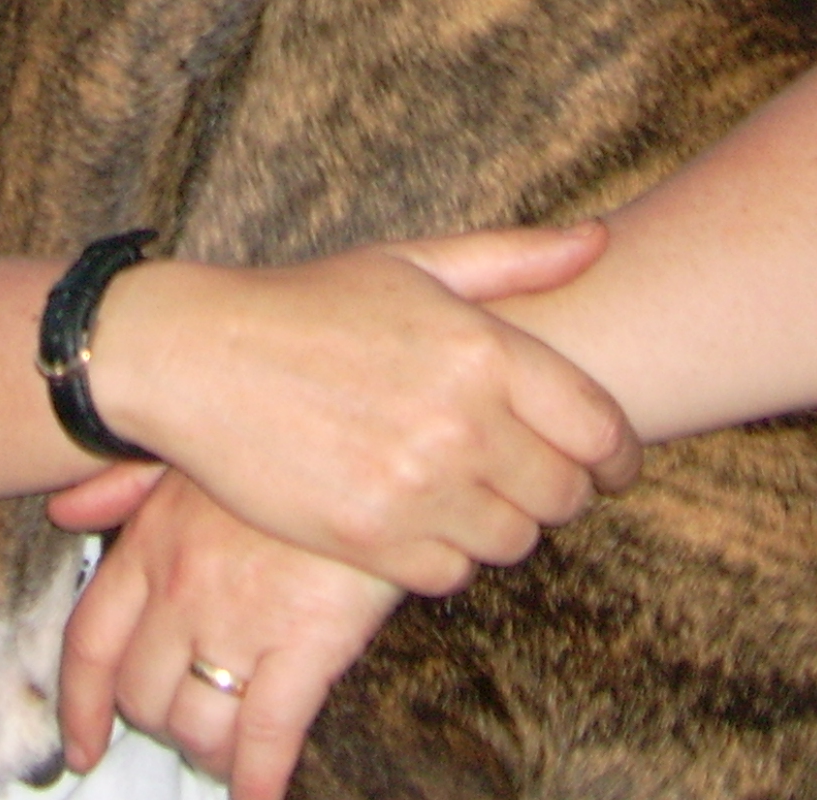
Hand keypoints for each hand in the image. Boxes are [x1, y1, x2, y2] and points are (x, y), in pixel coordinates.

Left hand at [57, 468, 398, 799]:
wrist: (370, 430)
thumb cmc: (283, 439)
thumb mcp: (190, 447)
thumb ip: (121, 485)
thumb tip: (63, 513)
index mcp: (149, 543)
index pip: (90, 644)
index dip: (81, 707)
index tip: (82, 747)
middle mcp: (181, 589)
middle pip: (142, 696)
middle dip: (163, 726)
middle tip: (192, 728)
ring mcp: (239, 620)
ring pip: (198, 726)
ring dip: (211, 753)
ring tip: (232, 753)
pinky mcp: (304, 644)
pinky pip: (265, 738)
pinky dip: (257, 781)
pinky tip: (259, 798)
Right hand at [77, 221, 637, 593]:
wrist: (196, 356)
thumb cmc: (307, 303)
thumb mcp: (412, 261)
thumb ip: (513, 256)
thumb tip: (598, 242)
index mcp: (482, 349)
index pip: (601, 429)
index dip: (620, 456)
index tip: (612, 466)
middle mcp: (461, 423)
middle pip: (565, 495)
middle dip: (561, 490)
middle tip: (531, 477)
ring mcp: (416, 487)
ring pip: (513, 542)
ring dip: (503, 523)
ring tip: (471, 493)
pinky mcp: (370, 540)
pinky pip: (452, 574)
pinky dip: (448, 555)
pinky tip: (422, 517)